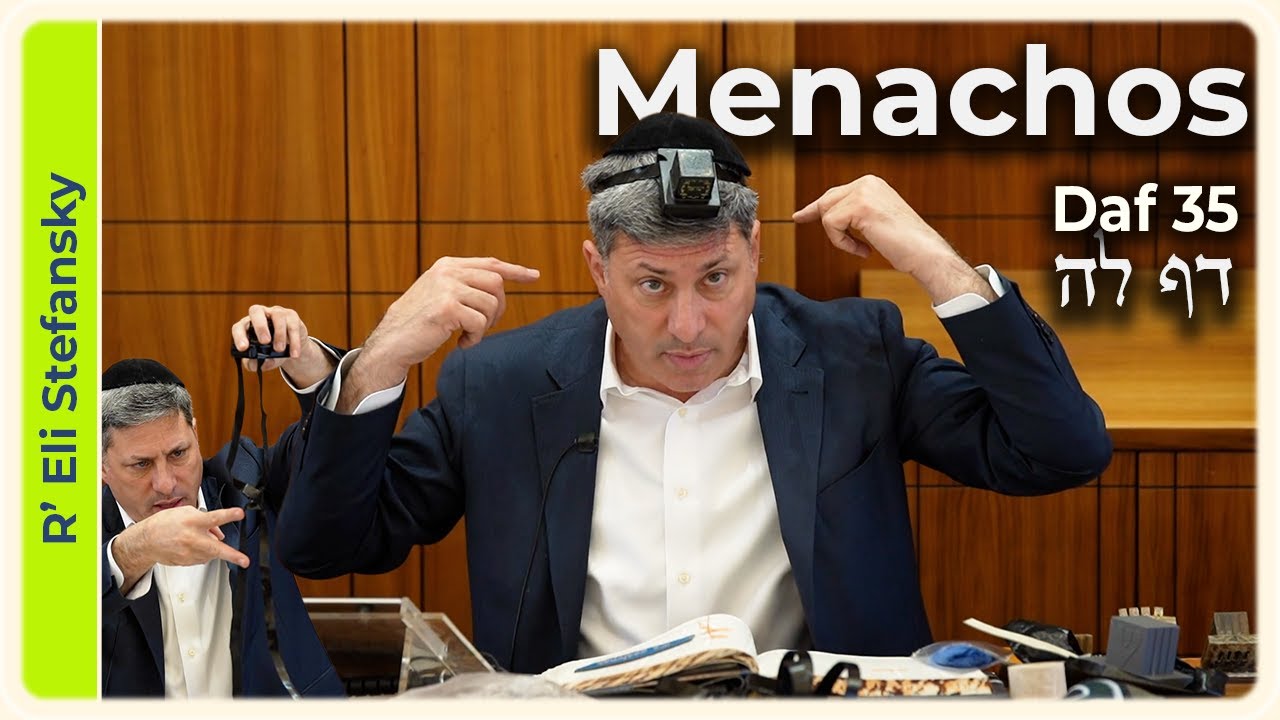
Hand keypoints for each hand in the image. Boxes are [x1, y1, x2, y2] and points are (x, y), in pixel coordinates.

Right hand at [112, 506, 248, 592]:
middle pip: (217, 548)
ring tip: (199, 539)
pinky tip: (192, 546)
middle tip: (245, 561)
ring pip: (211, 553)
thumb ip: (206, 519)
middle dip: (233, 555)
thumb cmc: (164, 524)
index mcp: (193, 522)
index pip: (214, 517)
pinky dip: (203, 552)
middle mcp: (192, 538)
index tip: (240, 514)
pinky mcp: (187, 562)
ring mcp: (190, 553)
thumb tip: (219, 532)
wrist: (146, 541)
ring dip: (213, 547)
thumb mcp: (185, 513)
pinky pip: (203, 558)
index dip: (229, 515)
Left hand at [231, 304, 334, 386]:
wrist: (291, 348)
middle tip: (264, 342)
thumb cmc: (272, 351)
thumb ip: (255, 364)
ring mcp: (277, 313)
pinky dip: (294, 340)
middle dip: (260, 326)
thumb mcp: (262, 360)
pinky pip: (293, 325)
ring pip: (277, 316)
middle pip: (256, 311)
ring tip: (279, 349)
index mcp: (249, 326)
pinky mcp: (292, 316)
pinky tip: (293, 353)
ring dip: (279, 333)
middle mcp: (261, 315)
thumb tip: (256, 364)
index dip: (239, 336)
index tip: (243, 348)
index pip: (239, 326)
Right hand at [361, 256, 539, 374]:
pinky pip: (480, 323)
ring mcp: (447, 288)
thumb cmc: (418, 322)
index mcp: (448, 265)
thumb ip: (463, 285)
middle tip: (485, 326)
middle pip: (496, 284)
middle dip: (498, 309)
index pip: (490, 264)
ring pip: (490, 305)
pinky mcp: (447, 308)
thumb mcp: (439, 294)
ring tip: (469, 336)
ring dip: (485, 326)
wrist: (392, 341)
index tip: (534, 276)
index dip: (515, 271)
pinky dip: (476, 338)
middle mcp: (448, 272)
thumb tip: (498, 288)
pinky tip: (461, 343)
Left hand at [793, 175, 955, 273]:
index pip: (835, 193)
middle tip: (802, 221)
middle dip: (819, 218)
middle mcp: (867, 182)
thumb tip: (828, 215)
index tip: (800, 215)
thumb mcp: (876, 221)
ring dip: (839, 238)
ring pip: (827, 215)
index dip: (817, 207)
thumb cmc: (905, 243)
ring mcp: (864, 192)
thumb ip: (855, 213)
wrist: (924, 252)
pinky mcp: (860, 206)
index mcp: (871, 184)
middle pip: (826, 202)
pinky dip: (843, 243)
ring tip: (860, 248)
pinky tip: (864, 251)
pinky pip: (831, 226)